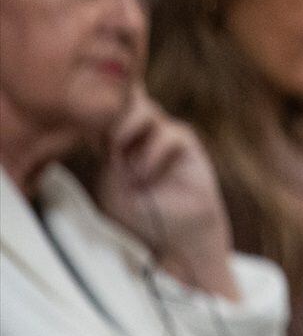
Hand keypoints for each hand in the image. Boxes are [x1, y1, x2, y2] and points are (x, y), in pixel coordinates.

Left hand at [95, 90, 239, 299]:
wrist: (175, 236)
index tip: (84, 132)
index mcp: (117, 140)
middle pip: (121, 99)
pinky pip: (168, 133)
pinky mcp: (186, 143)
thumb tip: (109, 130)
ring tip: (119, 158)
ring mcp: (164, 134)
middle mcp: (141, 132)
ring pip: (143, 108)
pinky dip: (151, 154)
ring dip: (125, 130)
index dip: (92, 113)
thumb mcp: (111, 185)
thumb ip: (108, 157)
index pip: (103, 111)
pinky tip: (144, 175)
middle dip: (107, 115)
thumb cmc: (141, 215)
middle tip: (102, 143)